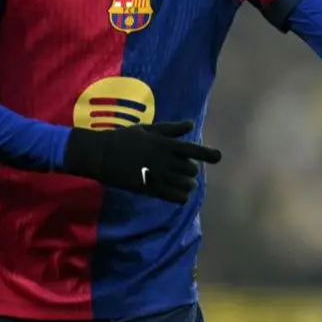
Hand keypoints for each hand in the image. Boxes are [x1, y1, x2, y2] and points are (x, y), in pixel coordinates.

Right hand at [63, 120, 221, 202]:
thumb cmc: (125, 139)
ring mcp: (158, 175)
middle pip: (190, 169)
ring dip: (188, 184)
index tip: (218, 157)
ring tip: (186, 183)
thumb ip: (171, 129)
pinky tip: (180, 195)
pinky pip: (174, 196)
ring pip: (185, 184)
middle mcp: (165, 160)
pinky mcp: (150, 188)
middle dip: (191, 171)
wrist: (102, 154)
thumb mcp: (149, 129)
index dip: (208, 154)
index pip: (193, 149)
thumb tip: (190, 124)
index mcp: (166, 144)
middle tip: (187, 171)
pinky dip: (181, 197)